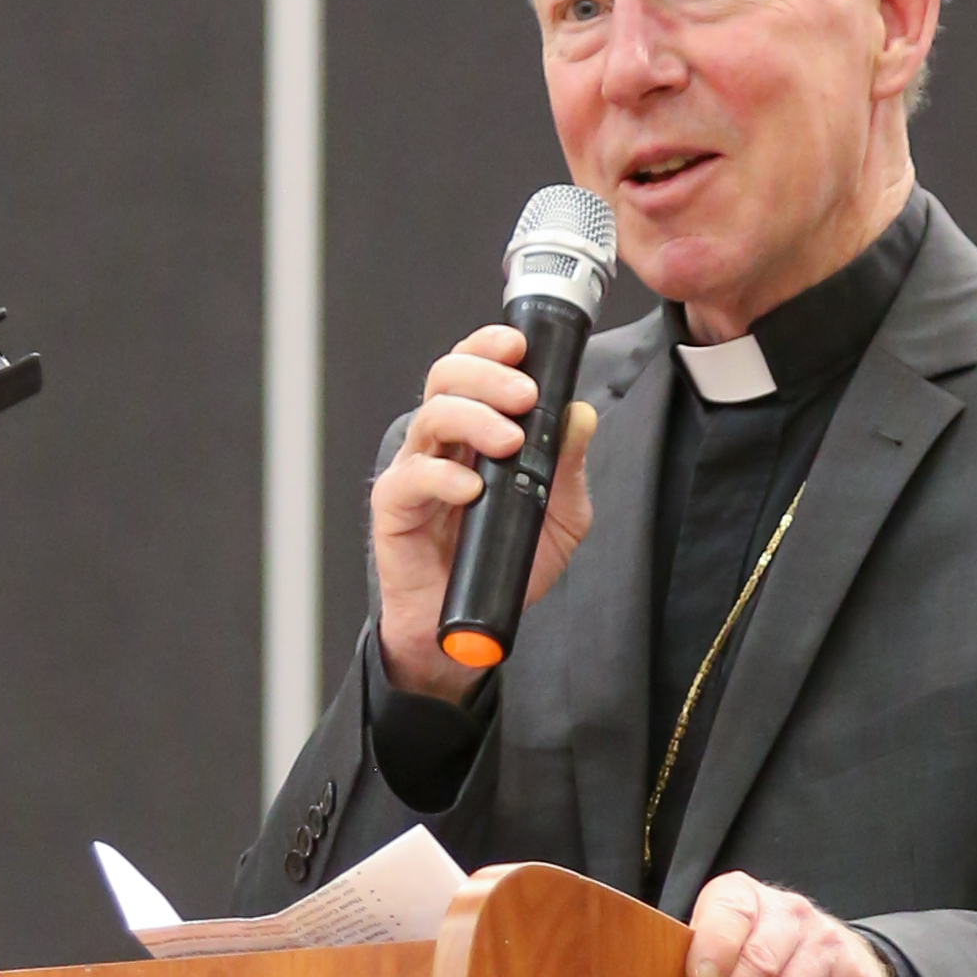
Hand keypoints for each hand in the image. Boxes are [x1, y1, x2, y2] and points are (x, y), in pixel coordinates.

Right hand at [371, 328, 599, 701]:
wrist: (468, 629)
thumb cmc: (506, 565)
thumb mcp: (559, 518)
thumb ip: (568, 468)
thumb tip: (581, 414)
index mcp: (475, 432)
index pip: (473, 368)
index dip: (490, 347)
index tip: (521, 346)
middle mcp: (441, 442)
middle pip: (446, 377)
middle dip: (487, 374)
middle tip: (524, 395)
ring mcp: (414, 471)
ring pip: (431, 416)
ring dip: (473, 418)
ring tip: (508, 441)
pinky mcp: (395, 508)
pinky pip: (412, 477)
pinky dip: (443, 476)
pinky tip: (471, 490)